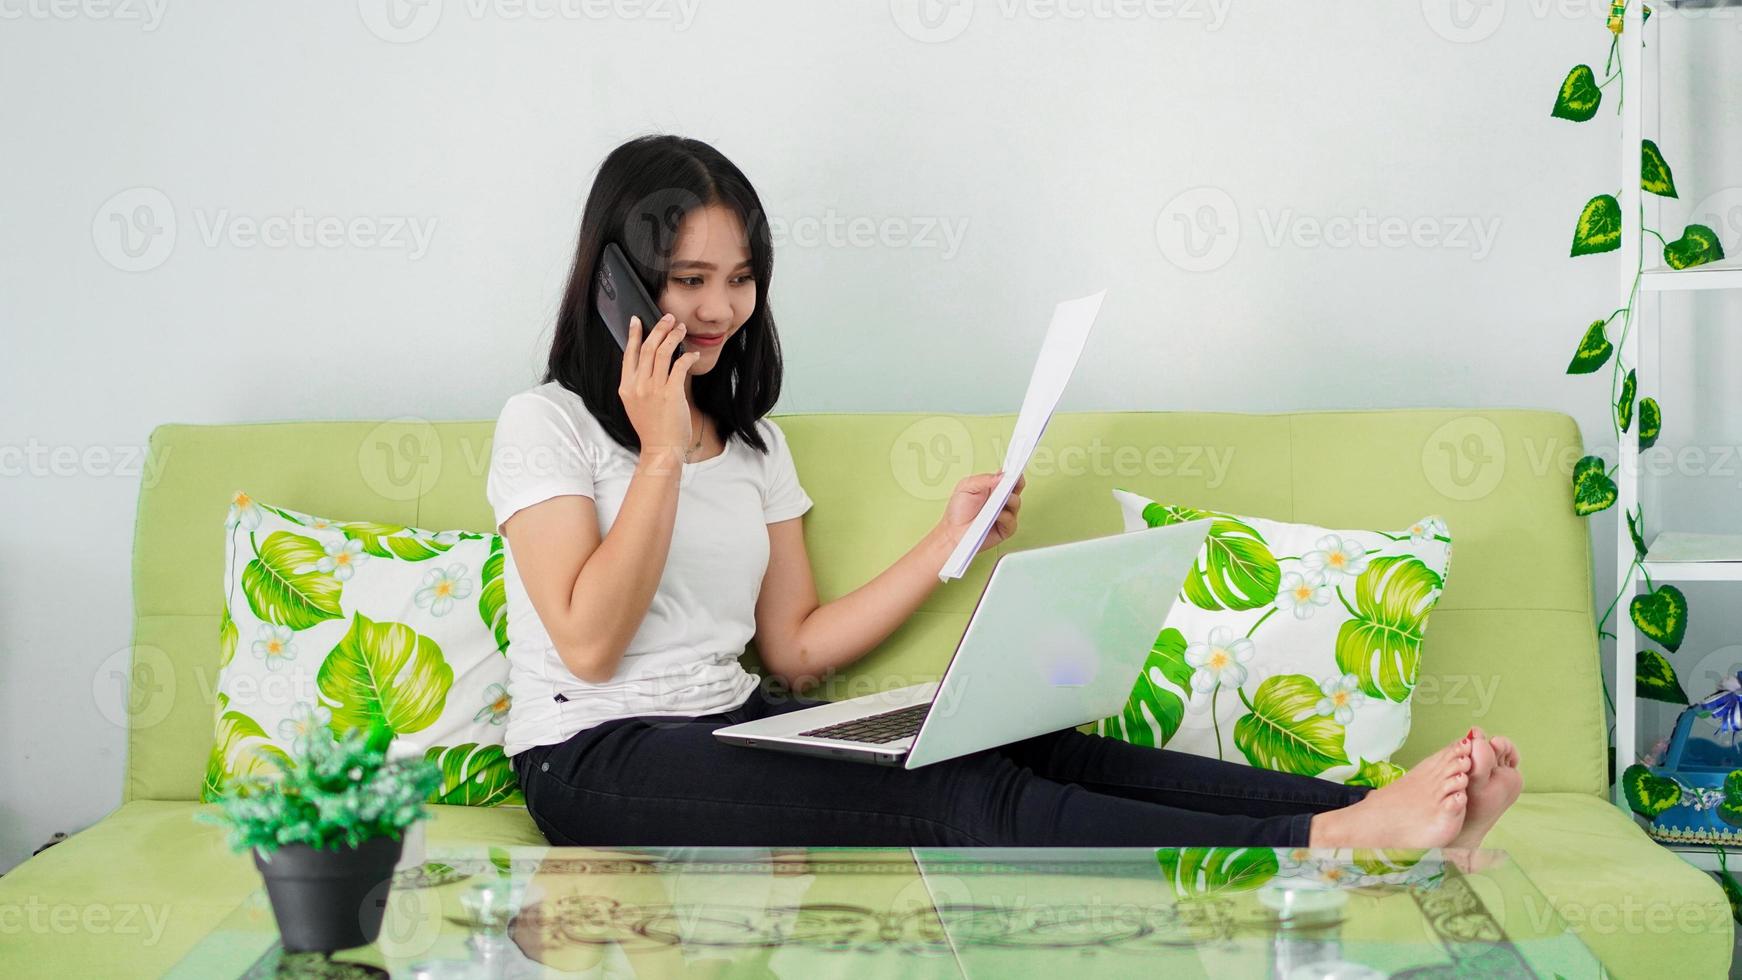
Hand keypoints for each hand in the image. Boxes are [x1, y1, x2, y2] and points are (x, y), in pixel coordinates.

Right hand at [618, 314, 701, 460]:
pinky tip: (693, 354)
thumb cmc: (652, 428)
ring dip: (673, 336)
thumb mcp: (635, 404)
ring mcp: (654, 389)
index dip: (633, 334)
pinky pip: (680, 366)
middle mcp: (638, 385)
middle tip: (668, 318)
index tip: (636, 320)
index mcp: (626, 387)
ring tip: (681, 328)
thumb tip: (650, 362)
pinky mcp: (671, 393)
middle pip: (647, 348)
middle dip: (658, 328)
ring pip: (663, 352)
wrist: (661, 448)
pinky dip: (688, 356)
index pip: (628, 354)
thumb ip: (638, 383)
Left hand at [937, 471, 1024, 555]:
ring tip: (997, 501)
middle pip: (1017, 489)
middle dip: (1015, 485)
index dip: (1013, 474)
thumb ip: (984, 479)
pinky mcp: (1006, 528)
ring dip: (1009, 500)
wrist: (953, 532)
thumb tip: (1002, 475)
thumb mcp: (966, 486)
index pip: (1009, 478)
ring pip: (1016, 503)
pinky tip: (995, 516)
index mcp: (993, 487)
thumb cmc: (958, 511)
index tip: (1015, 470)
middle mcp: (1001, 499)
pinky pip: (1011, 520)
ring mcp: (1005, 513)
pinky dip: (1004, 517)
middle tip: (1008, 484)